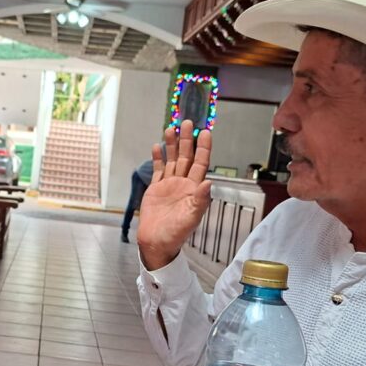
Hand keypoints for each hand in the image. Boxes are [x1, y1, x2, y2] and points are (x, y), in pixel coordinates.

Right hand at [137, 120, 212, 270]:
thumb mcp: (191, 218)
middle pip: (187, 156)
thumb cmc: (176, 234)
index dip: (203, 147)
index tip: (205, 132)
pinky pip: (158, 170)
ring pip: (172, 160)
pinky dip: (157, 158)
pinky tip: (157, 147)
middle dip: (187, 139)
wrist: (157, 242)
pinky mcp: (156, 189)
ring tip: (170, 128)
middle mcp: (183, 184)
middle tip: (187, 122)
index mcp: (194, 189)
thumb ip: (200, 200)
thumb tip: (209, 182)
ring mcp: (169, 185)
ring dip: (172, 145)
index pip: (201, 163)